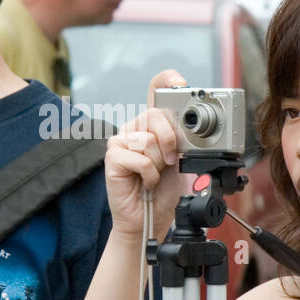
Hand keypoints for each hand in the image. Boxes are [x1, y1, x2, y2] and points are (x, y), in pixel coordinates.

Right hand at [105, 69, 189, 241]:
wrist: (150, 218)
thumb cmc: (164, 191)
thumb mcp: (180, 159)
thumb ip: (180, 139)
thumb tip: (187, 128)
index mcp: (152, 124)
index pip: (155, 90)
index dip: (167, 81)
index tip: (181, 83)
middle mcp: (134, 128)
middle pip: (155, 115)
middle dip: (170, 141)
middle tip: (170, 161)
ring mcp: (120, 141)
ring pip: (149, 140)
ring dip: (158, 164)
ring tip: (154, 175)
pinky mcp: (112, 157)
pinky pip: (140, 158)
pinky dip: (148, 174)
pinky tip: (144, 182)